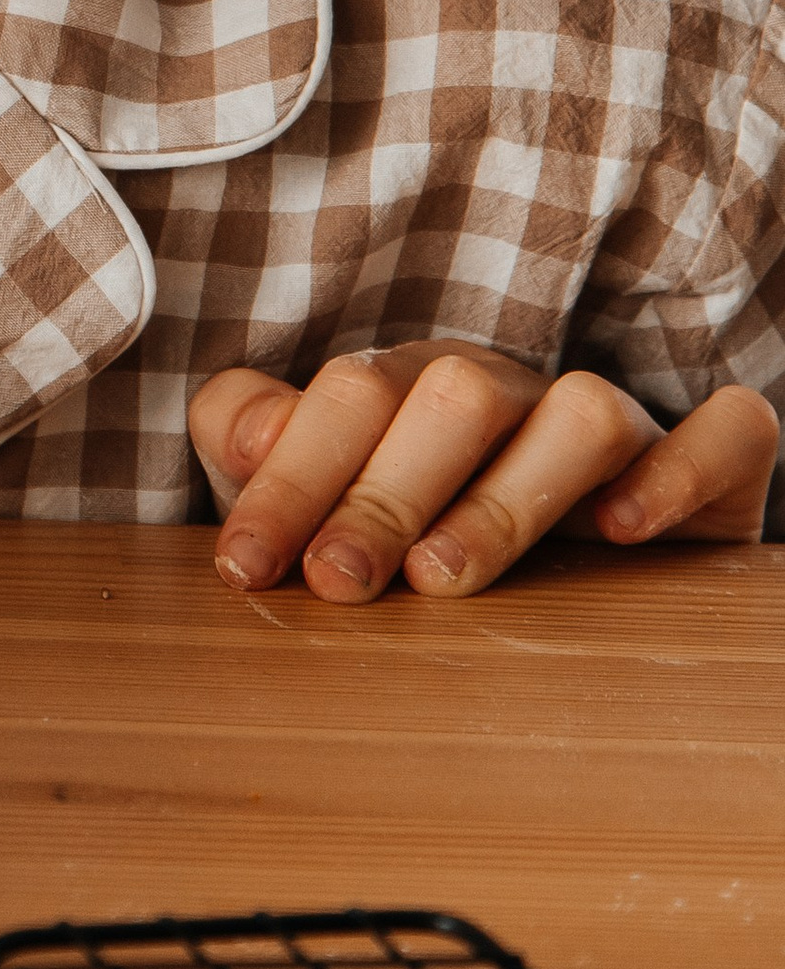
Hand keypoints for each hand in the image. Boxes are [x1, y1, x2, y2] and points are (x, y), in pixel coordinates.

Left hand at [189, 340, 778, 603]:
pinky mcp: (710, 465)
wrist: (588, 547)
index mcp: (415, 387)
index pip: (347, 397)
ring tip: (446, 578)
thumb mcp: (330, 484)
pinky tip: (626, 531)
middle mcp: (514, 394)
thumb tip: (241, 432)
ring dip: (510, 495)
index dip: (289, 477)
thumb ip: (267, 444)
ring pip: (582, 412)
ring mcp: (614, 422)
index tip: (246, 567)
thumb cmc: (427, 517)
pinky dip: (682, 469)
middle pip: (452, 394)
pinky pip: (727, 434)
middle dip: (383, 490)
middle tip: (337, 580)